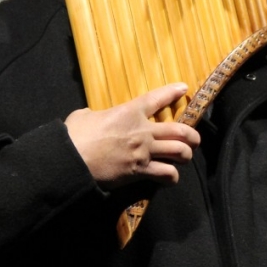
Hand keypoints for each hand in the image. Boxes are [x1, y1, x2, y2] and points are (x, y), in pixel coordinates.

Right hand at [64, 83, 200, 186]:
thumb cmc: (75, 135)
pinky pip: (166, 173)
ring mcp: (144, 151)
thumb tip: (90, 116)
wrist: (72, 159)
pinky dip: (171, 176)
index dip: (172, 92)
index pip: (156, 98)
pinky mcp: (140, 170)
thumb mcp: (84, 116)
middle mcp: (142, 131)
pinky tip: (170, 177)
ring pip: (179, 152)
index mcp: (129, 112)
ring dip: (186, 155)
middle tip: (194, 140)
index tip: (183, 88)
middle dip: (192, 135)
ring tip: (185, 157)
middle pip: (180, 130)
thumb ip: (93, 114)